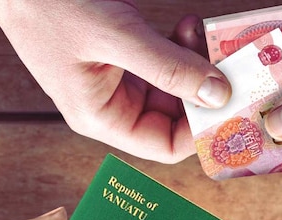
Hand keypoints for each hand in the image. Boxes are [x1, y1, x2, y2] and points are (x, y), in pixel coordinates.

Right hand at [0, 0, 230, 163]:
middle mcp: (110, 107)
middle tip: (223, 58)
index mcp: (101, 118)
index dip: (200, 127)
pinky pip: (161, 65)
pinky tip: (184, 27)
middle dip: (201, 89)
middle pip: (174, 116)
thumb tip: (218, 95)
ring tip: (196, 31)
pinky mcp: (119, 59)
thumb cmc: (51, 8)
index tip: (230, 96)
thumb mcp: (117, 37)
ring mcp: (115, 83)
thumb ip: (169, 68)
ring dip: (192, 63)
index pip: (165, 144)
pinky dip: (178, 48)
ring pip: (172, 88)